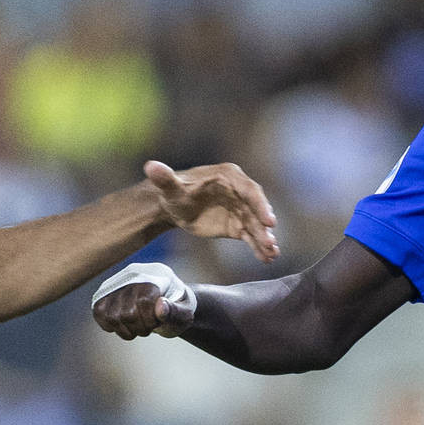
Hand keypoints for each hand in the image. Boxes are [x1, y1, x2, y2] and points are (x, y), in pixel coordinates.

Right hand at [92, 259, 196, 339]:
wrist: (166, 308)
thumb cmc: (177, 311)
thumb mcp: (185, 315)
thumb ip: (176, 312)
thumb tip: (161, 306)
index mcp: (155, 274)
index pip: (144, 299)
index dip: (151, 319)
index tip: (158, 321)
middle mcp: (133, 275)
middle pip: (127, 312)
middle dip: (141, 327)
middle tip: (150, 326)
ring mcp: (116, 284)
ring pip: (111, 316)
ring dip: (127, 330)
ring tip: (138, 326)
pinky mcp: (104, 294)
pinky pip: (98, 312)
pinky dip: (111, 326)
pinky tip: (124, 325)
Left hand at [143, 159, 278, 262]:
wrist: (175, 206)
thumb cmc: (174, 192)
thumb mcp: (169, 187)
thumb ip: (164, 178)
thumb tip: (151, 166)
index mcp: (228, 177)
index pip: (249, 190)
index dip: (260, 205)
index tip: (269, 221)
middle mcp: (239, 192)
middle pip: (256, 209)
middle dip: (264, 226)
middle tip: (271, 242)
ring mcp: (240, 209)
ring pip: (255, 225)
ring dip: (264, 239)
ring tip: (272, 253)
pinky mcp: (237, 225)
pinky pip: (250, 236)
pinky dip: (258, 247)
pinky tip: (266, 258)